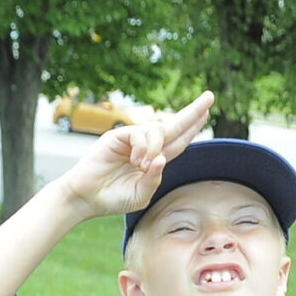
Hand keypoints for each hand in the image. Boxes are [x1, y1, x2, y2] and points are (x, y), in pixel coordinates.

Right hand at [58, 91, 214, 219]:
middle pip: (174, 126)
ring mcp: (132, 140)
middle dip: (192, 112)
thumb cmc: (113, 199)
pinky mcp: (118, 136)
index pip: (179, 140)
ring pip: (158, 131)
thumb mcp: (141, 195)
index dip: (192, 127)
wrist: (86, 198)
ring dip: (157, 146)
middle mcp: (145, 146)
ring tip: (143, 166)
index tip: (207, 112)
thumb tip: (162, 158)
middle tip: (210, 96)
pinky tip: (136, 162)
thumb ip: (155, 179)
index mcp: (154, 160)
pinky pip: (140, 134)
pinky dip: (144, 147)